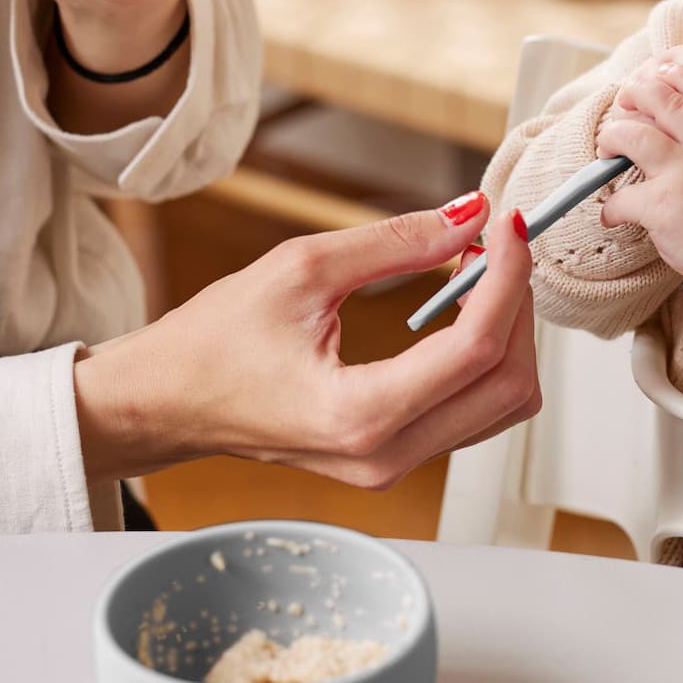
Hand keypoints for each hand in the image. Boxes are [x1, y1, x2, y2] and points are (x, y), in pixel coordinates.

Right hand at [73, 195, 539, 488]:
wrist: (166, 404)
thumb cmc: (213, 342)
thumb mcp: (300, 268)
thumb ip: (395, 242)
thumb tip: (469, 215)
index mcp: (360, 414)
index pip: (476, 348)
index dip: (508, 278)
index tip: (509, 226)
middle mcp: (387, 456)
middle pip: (509, 385)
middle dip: (517, 306)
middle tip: (496, 244)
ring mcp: (394, 466)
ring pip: (502, 405)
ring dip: (508, 333)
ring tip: (477, 271)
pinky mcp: (394, 458)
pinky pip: (474, 412)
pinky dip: (485, 357)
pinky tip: (460, 307)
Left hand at [595, 43, 682, 275]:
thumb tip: (676, 136)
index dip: (679, 76)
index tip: (661, 74)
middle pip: (666, 101)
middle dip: (639, 94)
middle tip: (624, 102)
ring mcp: (682, 176)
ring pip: (637, 136)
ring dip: (613, 137)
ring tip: (607, 149)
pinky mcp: (662, 206)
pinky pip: (623, 197)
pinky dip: (611, 207)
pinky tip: (611, 215)